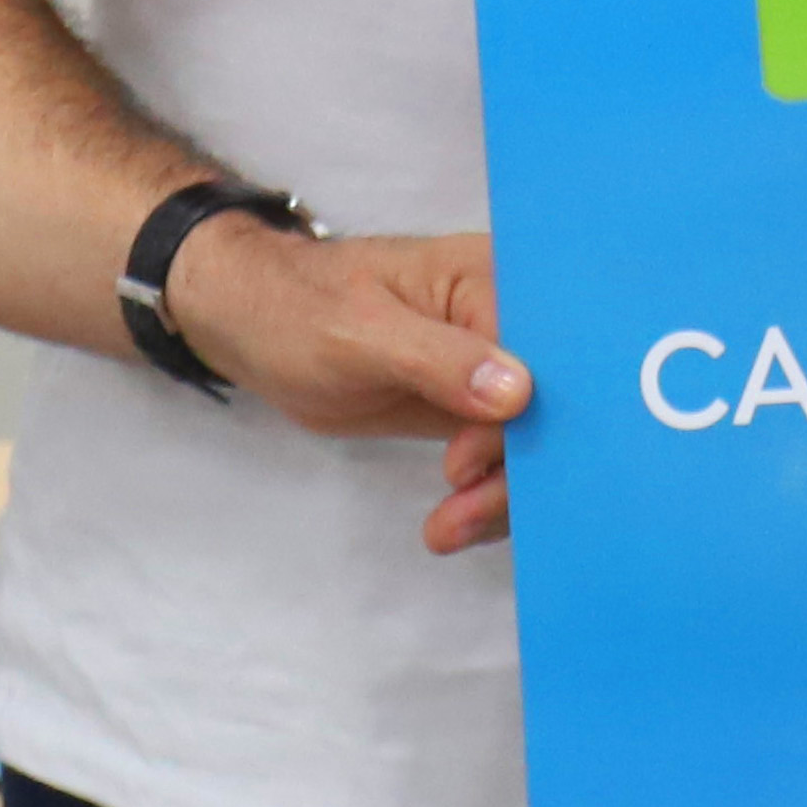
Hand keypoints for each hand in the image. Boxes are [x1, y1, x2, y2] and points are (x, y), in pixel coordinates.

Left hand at [161, 211, 530, 554]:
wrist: (254, 326)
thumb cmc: (299, 307)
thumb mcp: (360, 332)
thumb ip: (440, 359)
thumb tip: (518, 394)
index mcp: (491, 278)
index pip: (547, 351)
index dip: (528, 411)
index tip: (470, 459)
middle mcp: (507, 321)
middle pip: (551, 403)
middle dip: (518, 467)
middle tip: (464, 512)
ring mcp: (493, 367)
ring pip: (530, 439)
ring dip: (500, 493)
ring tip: (448, 528)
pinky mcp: (473, 406)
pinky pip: (502, 456)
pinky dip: (486, 494)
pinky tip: (454, 523)